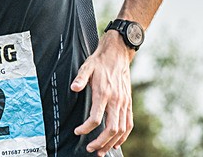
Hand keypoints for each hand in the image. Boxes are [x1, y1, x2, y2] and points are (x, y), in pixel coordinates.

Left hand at [70, 32, 133, 154]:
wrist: (118, 54)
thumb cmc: (100, 62)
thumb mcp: (87, 66)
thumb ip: (80, 78)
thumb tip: (73, 87)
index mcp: (104, 93)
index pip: (96, 118)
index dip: (86, 128)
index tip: (78, 131)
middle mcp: (116, 100)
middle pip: (111, 128)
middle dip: (100, 142)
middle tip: (90, 148)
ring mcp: (124, 102)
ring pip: (121, 129)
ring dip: (111, 142)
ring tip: (101, 151)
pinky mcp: (128, 103)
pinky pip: (129, 124)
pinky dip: (123, 136)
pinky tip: (116, 143)